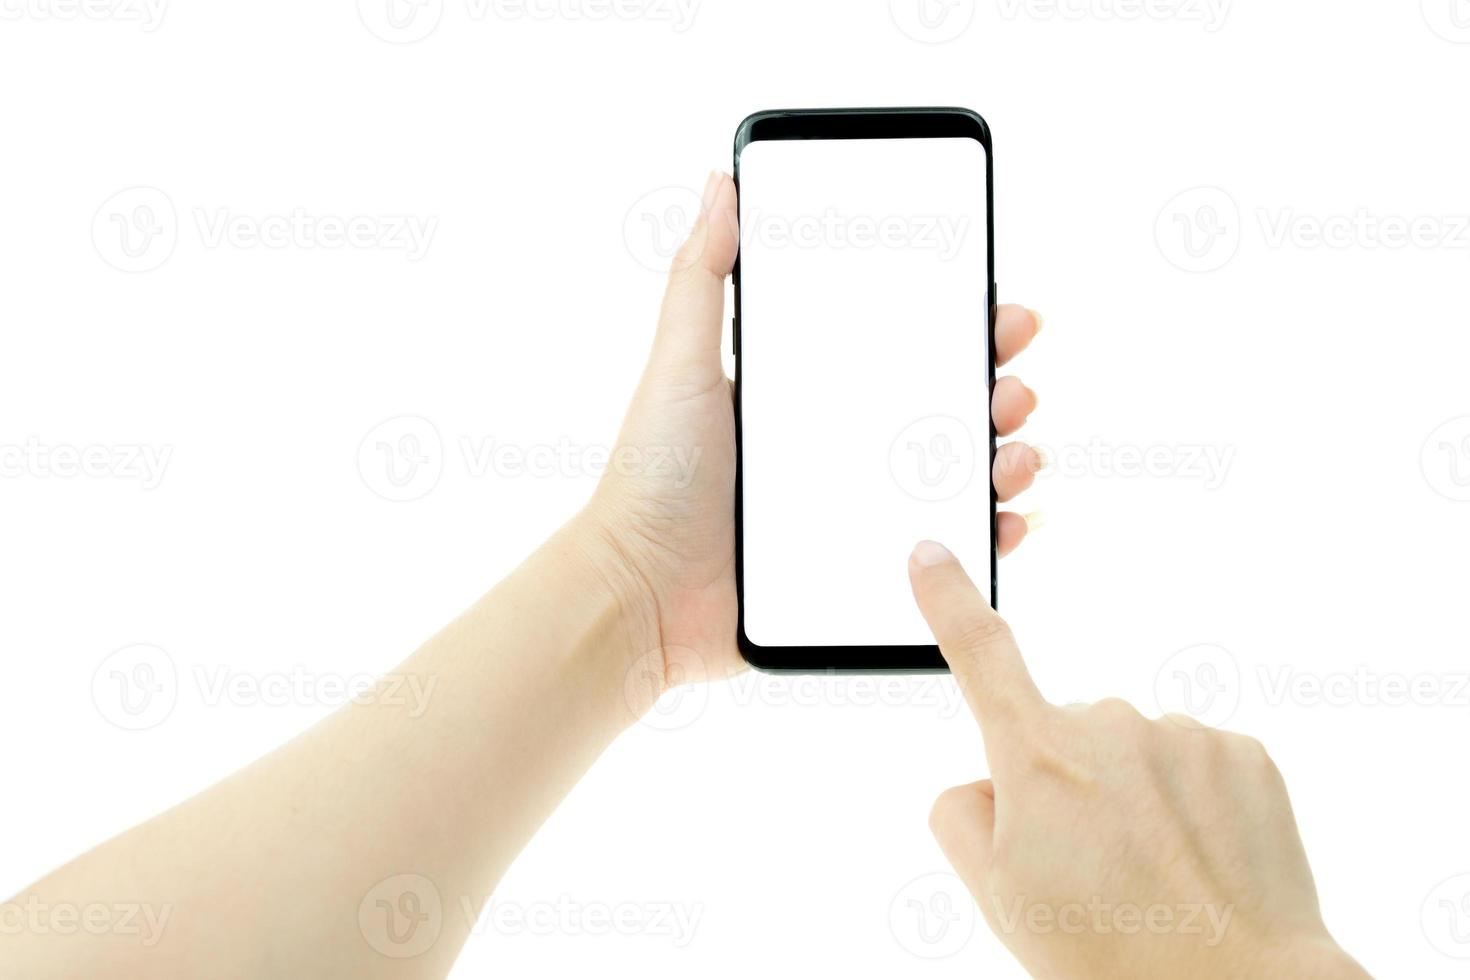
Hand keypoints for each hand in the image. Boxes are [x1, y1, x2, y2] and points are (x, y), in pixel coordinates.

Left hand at [581, 170, 1044, 691]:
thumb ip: (701, 276)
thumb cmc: (652, 477)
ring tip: (1016, 454)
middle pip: (943, 408)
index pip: (901, 349)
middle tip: (1013, 384)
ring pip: (955, 478)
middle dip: (996, 389)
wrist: (640, 593)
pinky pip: (941, 556)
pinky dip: (985, 539)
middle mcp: (840, 448)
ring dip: (1004, 460)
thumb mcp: (679, 364)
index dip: (959, 329)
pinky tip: (1010, 522)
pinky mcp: (860, 573)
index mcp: (810, 395)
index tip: (1000, 311)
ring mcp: (855, 512)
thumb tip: (719, 183)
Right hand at [906, 540, 1369, 979]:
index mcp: (1036, 756)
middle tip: (1094, 871)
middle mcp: (1108, 726)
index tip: (929, 553)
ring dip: (1135, 797)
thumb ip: (963, 816)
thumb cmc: (1110, 953)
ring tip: (1154, 877)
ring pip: (1134, 751)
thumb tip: (984, 779)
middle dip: (1068, 785)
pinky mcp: (1243, 751)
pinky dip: (1191, 802)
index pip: (978, 654)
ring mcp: (1181, 734)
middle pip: (1064, 737)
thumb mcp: (998, 898)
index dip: (947, 600)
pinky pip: (1194, 762)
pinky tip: (1199, 860)